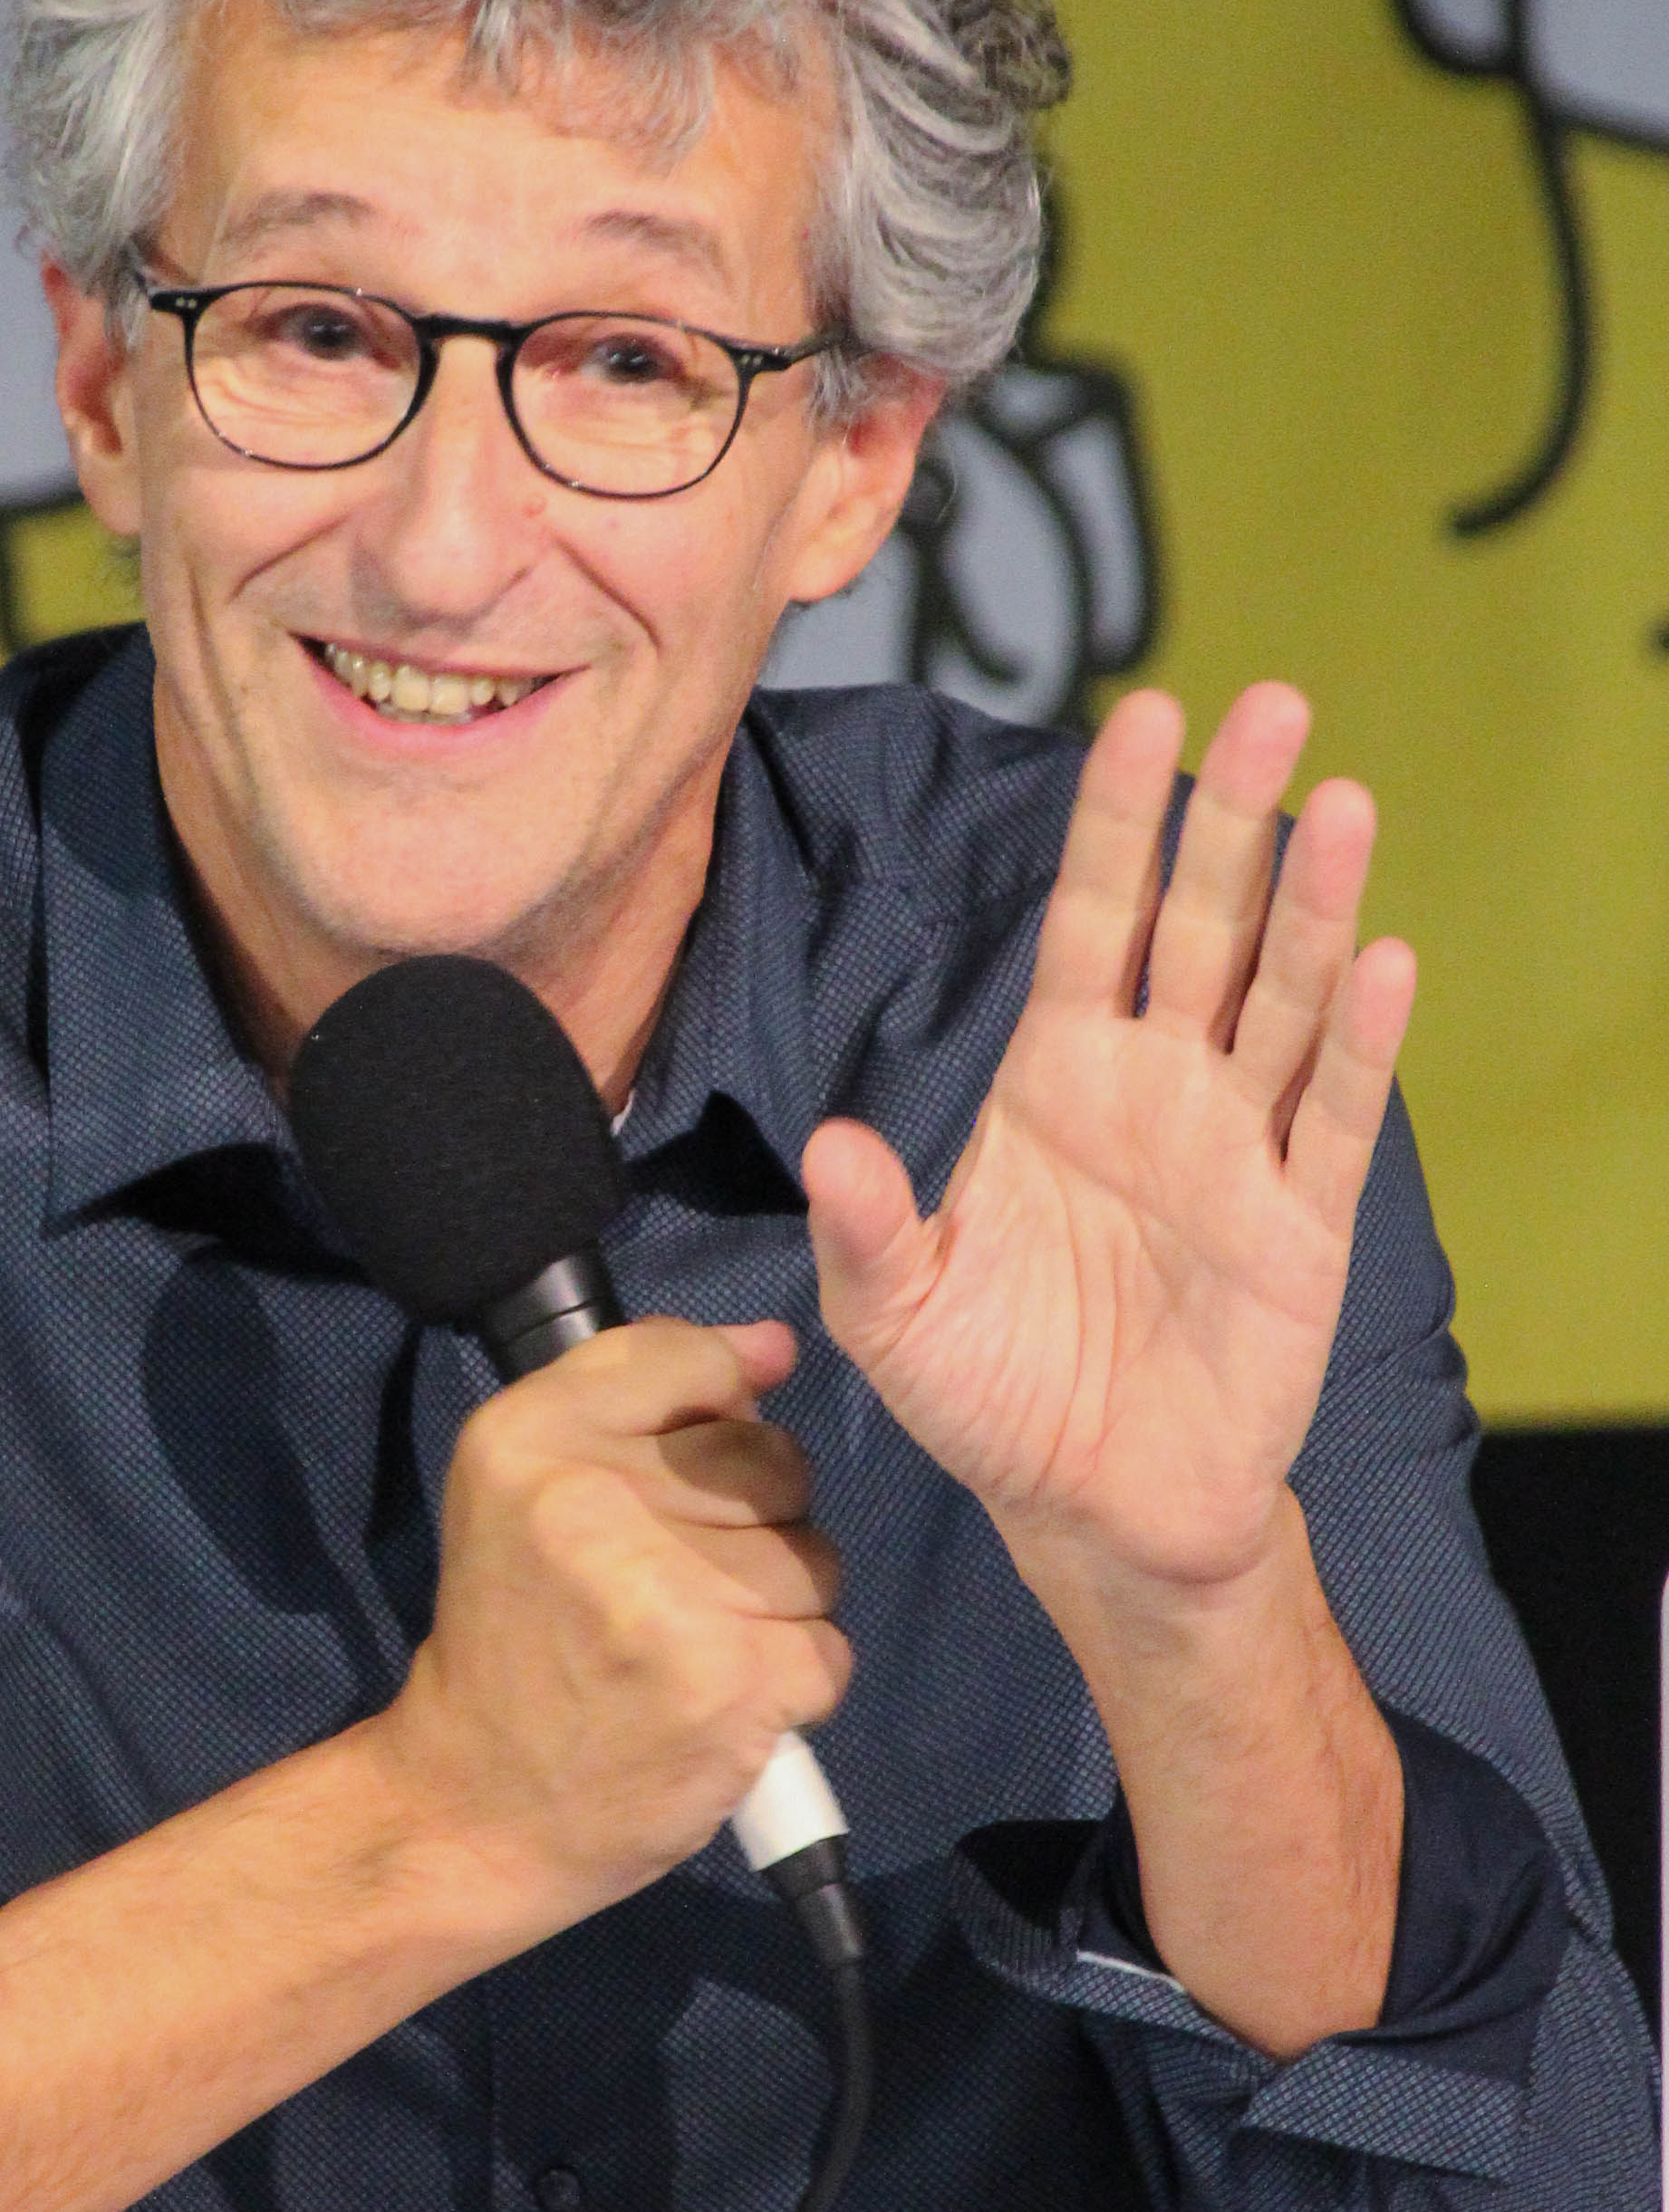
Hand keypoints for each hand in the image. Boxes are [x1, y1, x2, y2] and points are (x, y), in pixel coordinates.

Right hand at [377, 1318, 851, 1927]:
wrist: (477, 1808)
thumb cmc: (516, 1639)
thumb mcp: (527, 1485)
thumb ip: (642, 1391)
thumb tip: (774, 1346)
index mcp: (531, 1438)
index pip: (691, 1360)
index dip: (716, 1415)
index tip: (678, 1483)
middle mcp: (593, 1502)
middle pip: (773, 1460)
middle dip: (754, 1524)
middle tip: (671, 1589)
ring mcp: (667, 1596)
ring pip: (814, 1557)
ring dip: (778, 1609)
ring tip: (694, 1647)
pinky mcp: (732, 1682)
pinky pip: (828, 1649)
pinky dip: (793, 1684)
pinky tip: (721, 1702)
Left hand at [801, 684, 1416, 1606]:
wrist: (1089, 1508)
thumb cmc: (987, 1394)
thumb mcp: (894, 1313)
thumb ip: (864, 1227)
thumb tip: (832, 1142)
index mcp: (1054, 1078)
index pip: (1090, 919)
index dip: (1114, 823)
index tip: (1136, 714)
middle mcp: (1155, 1087)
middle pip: (1204, 924)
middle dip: (1234, 816)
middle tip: (1274, 703)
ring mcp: (1236, 1147)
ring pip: (1283, 998)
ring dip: (1314, 902)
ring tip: (1340, 800)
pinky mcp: (1299, 1224)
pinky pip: (1334, 1117)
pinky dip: (1358, 1042)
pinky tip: (1380, 960)